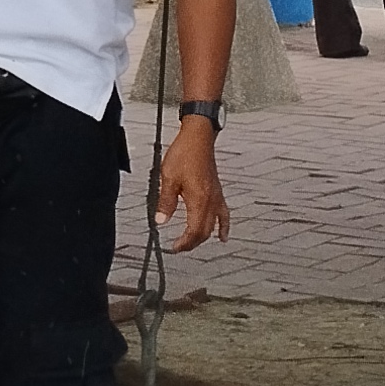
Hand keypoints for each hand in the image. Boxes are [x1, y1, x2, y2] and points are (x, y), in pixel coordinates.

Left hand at [152, 120, 227, 252]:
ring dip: (203, 237)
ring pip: (214, 225)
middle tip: (179, 247)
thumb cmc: (184, 153)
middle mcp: (211, 201)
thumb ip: (165, 202)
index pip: (194, 231)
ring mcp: (216, 197)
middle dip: (192, 243)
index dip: (185, 243)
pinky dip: (223, 227)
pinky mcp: (218, 192)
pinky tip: (222, 236)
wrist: (198, 138)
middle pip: (205, 231)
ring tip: (192, 243)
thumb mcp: (168, 177)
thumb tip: (161, 221)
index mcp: (199, 199)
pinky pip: (224, 215)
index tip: (174, 247)